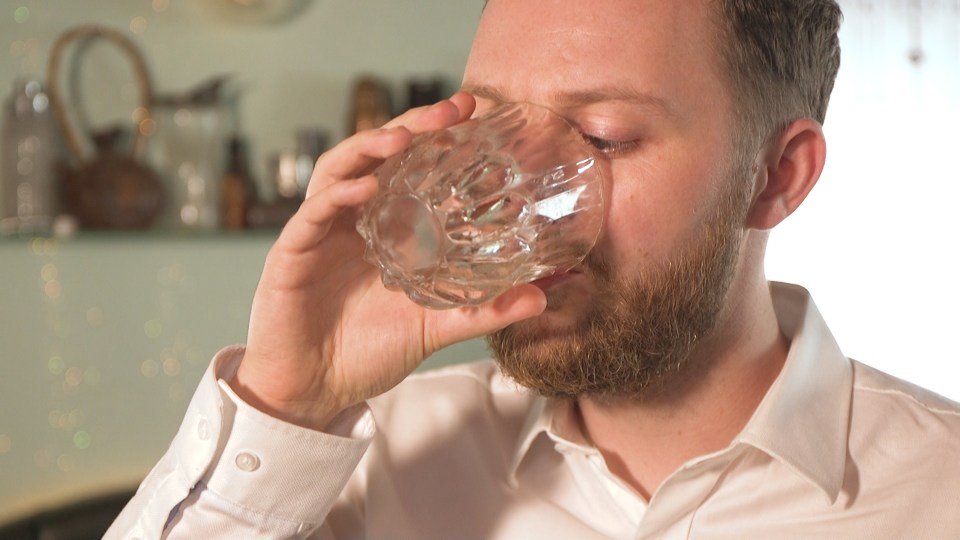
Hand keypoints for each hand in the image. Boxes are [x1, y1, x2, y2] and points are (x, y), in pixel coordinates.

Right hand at [234, 93, 546, 430]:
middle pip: (375, 155)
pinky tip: (364, 188)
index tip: (473, 111)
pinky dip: (335, 196)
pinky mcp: (290, 255)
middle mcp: (350, 220)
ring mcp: (318, 233)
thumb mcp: (435, 328)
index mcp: (381, 228)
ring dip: (368, 147)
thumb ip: (482, 310)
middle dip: (409, 126)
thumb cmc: (369, 353)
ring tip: (404, 138)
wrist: (316, 392)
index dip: (434, 135)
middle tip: (449, 111)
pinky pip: (310, 216)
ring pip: (338, 171)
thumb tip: (541, 296)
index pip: (407, 166)